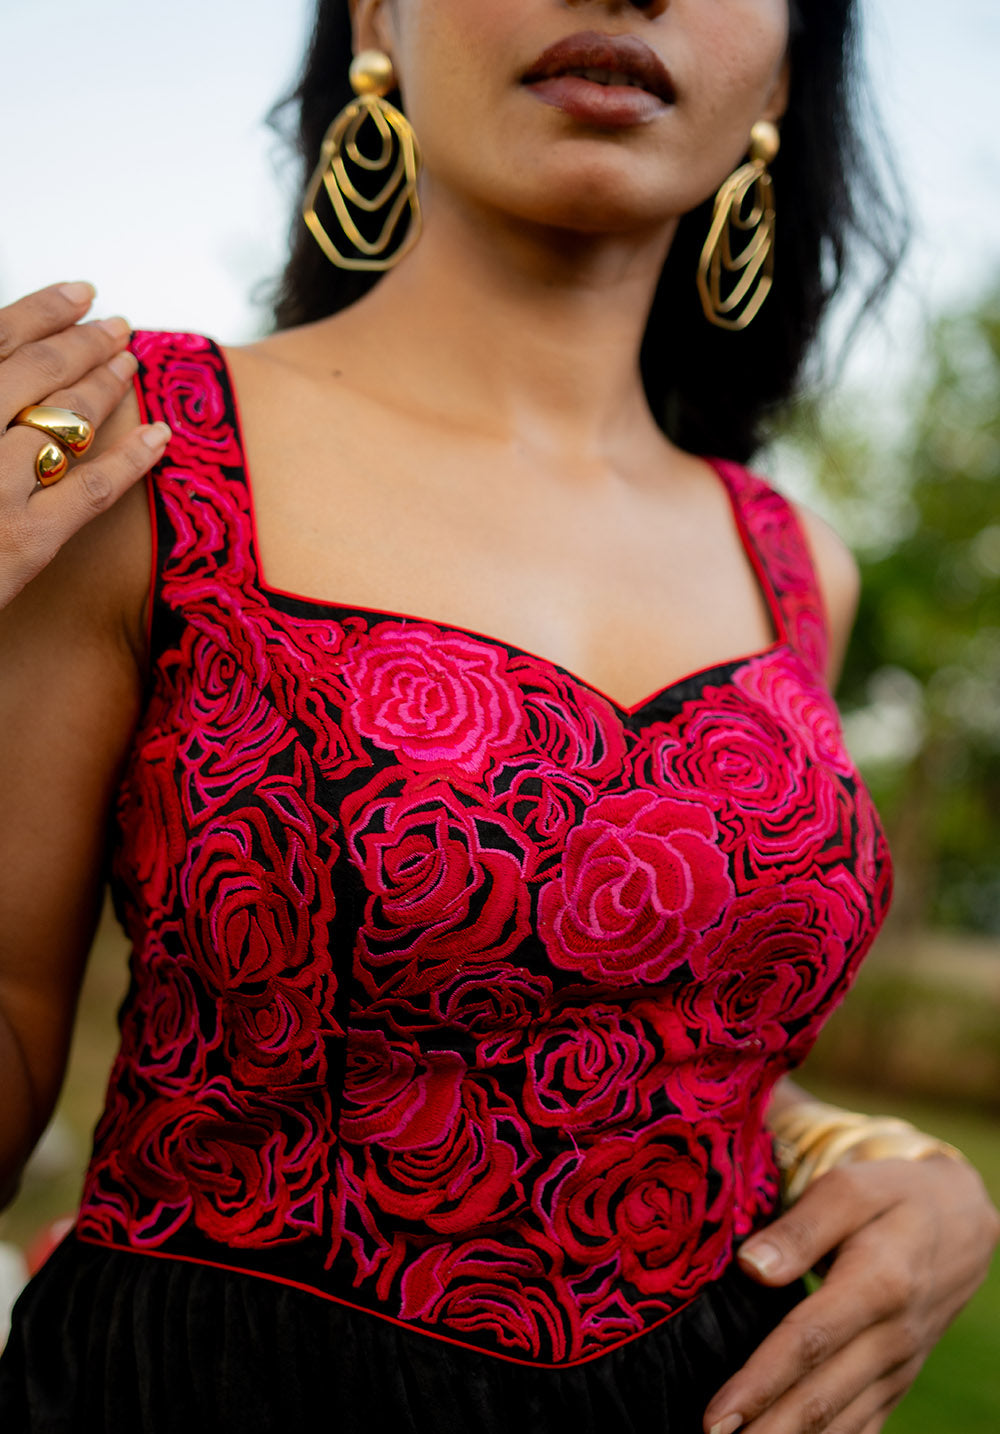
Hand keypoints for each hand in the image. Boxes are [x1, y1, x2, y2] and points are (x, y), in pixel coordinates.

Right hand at [0, 280, 169, 608]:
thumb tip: (16, 372)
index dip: (41, 310)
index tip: (78, 294)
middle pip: (36, 371)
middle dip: (84, 342)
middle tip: (117, 327)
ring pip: (67, 421)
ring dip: (107, 385)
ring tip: (131, 363)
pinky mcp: (24, 542)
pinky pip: (92, 491)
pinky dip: (132, 460)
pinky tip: (161, 436)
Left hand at [703, 1155, 999, 1433]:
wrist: (961, 1222)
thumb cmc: (892, 1196)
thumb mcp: (849, 1189)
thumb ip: (800, 1228)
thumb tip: (752, 1266)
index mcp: (878, 1283)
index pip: (808, 1342)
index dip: (760, 1382)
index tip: (716, 1414)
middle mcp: (892, 1337)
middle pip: (821, 1396)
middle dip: (765, 1430)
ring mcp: (898, 1366)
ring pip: (842, 1422)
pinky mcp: (897, 1380)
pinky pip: (864, 1426)